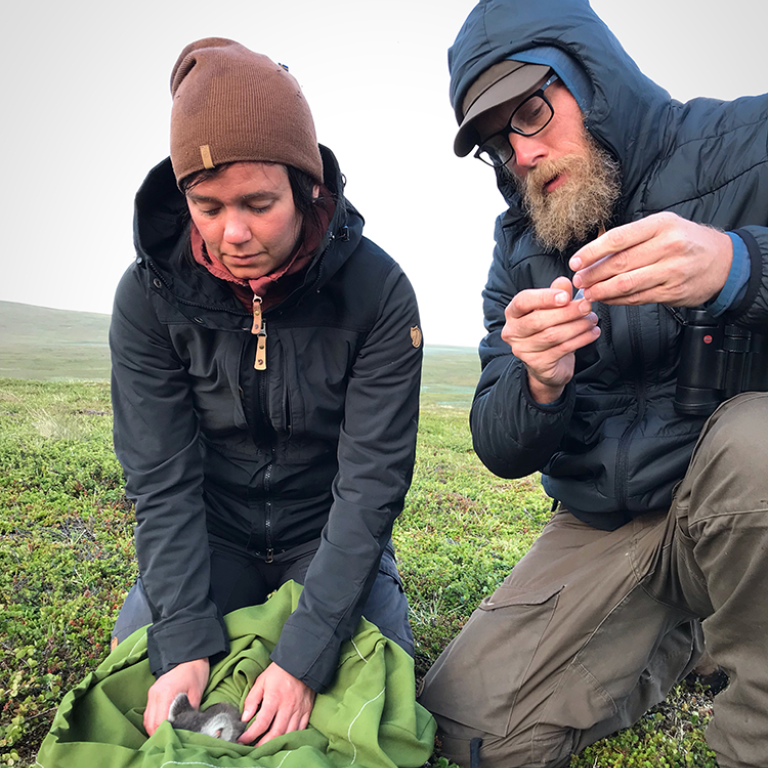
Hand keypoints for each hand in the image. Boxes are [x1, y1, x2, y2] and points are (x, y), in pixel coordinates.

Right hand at [144, 657, 209, 735]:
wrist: (190, 656)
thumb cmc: (195, 672)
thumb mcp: (196, 693)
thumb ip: (189, 711)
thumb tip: (187, 727)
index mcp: (165, 694)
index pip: (159, 722)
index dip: (165, 732)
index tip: (173, 738)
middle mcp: (154, 694)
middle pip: (150, 723)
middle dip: (157, 734)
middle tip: (169, 739)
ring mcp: (152, 693)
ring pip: (147, 719)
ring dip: (154, 728)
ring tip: (166, 734)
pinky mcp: (153, 693)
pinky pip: (149, 712)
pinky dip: (154, 721)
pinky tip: (163, 724)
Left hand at [238, 662, 315, 745]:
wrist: (301, 662)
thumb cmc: (279, 671)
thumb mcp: (262, 681)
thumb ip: (252, 699)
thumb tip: (244, 718)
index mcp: (275, 698)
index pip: (261, 723)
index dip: (250, 735)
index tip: (242, 740)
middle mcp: (288, 706)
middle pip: (275, 733)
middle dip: (262, 745)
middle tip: (253, 749)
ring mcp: (299, 709)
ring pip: (288, 734)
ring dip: (276, 743)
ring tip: (266, 747)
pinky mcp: (307, 710)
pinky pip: (300, 729)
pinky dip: (291, 737)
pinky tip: (284, 739)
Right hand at [502, 276, 599, 402]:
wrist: (549, 364)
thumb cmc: (548, 330)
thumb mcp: (552, 310)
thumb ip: (557, 295)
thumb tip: (563, 281)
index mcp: (513, 313)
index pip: (523, 301)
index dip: (544, 297)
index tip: (566, 296)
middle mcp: (512, 332)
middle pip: (538, 320)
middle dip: (566, 312)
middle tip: (587, 306)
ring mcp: (522, 350)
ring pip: (552, 335)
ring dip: (577, 326)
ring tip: (592, 320)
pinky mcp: (537, 364)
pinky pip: (562, 349)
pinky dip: (581, 339)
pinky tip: (592, 333)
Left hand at [569, 212, 732, 306]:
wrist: (722, 262)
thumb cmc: (684, 241)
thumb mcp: (662, 227)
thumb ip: (631, 237)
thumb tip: (593, 253)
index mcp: (660, 225)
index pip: (618, 238)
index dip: (592, 252)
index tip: (575, 262)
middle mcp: (667, 247)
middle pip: (620, 263)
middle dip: (592, 274)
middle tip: (578, 281)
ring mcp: (672, 271)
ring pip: (627, 284)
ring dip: (601, 290)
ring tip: (587, 293)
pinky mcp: (673, 292)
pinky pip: (638, 297)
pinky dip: (617, 300)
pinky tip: (606, 298)